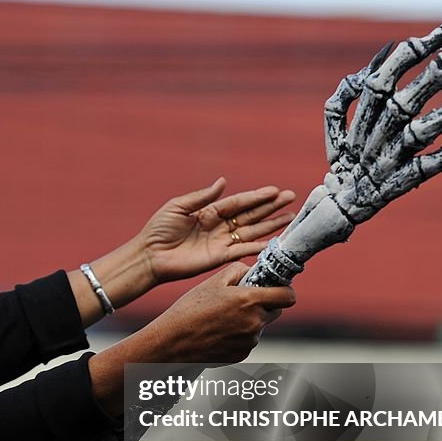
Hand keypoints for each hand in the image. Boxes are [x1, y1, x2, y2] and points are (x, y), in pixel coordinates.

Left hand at [69, 179, 293, 326]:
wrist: (149, 256)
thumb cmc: (158, 230)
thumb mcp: (178, 207)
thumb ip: (202, 196)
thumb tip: (223, 182)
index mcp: (209, 211)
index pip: (238, 202)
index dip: (257, 196)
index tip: (275, 190)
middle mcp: (219, 226)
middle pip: (250, 214)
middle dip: (271, 207)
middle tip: (291, 198)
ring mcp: (221, 242)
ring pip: (252, 231)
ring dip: (271, 224)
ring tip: (291, 217)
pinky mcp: (219, 258)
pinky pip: (243, 250)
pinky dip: (258, 246)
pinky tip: (274, 241)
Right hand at [89, 263, 294, 416]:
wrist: (172, 342)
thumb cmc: (189, 310)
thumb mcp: (212, 282)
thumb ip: (237, 271)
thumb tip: (250, 270)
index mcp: (250, 300)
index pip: (288, 297)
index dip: (285, 291)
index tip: (277, 288)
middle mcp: (254, 322)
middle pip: (275, 311)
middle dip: (265, 304)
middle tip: (244, 301)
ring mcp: (249, 341)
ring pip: (260, 326)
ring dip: (250, 320)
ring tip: (223, 318)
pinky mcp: (241, 354)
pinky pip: (248, 340)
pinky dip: (239, 335)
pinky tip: (219, 331)